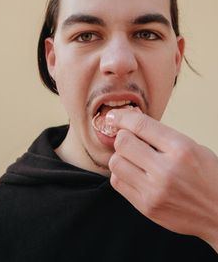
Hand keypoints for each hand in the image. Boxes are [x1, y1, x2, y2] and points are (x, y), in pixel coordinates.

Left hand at [108, 109, 217, 251]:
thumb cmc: (210, 177)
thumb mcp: (193, 147)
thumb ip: (162, 136)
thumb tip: (131, 124)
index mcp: (181, 149)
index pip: (141, 125)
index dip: (122, 117)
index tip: (115, 116)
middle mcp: (165, 170)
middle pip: (122, 143)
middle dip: (123, 136)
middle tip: (130, 139)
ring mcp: (154, 191)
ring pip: (115, 163)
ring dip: (121, 156)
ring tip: (133, 158)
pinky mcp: (146, 207)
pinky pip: (118, 183)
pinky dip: (121, 174)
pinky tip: (133, 173)